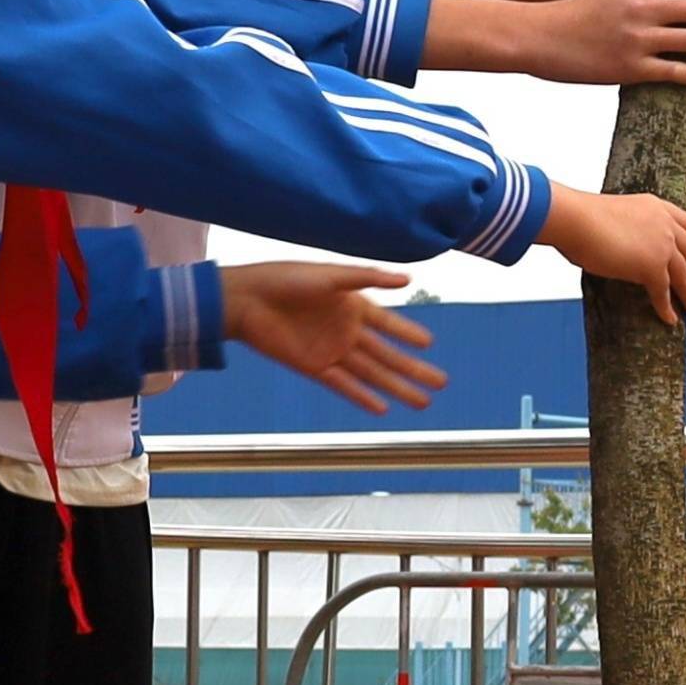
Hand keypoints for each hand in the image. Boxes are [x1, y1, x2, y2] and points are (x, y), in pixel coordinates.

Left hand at [221, 260, 441, 411]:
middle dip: (414, 369)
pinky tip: (383, 409)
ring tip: (422, 403)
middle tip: (440, 383)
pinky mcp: (314, 367)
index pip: (390, 324)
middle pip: (388, 355)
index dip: (409, 334)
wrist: (245, 300)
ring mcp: (331, 350)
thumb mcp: (330, 275)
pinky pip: (344, 385)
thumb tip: (408, 279)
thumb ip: (367, 278)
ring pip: (372, 374)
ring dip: (397, 388)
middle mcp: (347, 330)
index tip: (430, 344)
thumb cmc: (285, 279)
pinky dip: (363, 397)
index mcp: (353, 305)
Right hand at [549, 185, 685, 321]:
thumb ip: (626, 230)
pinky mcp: (652, 266)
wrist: (573, 219)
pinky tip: (669, 319)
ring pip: (684, 275)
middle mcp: (665, 224)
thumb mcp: (613, 217)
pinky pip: (664, 292)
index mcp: (656, 207)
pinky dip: (666, 308)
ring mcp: (662, 245)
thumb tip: (620, 249)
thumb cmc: (578, 217)